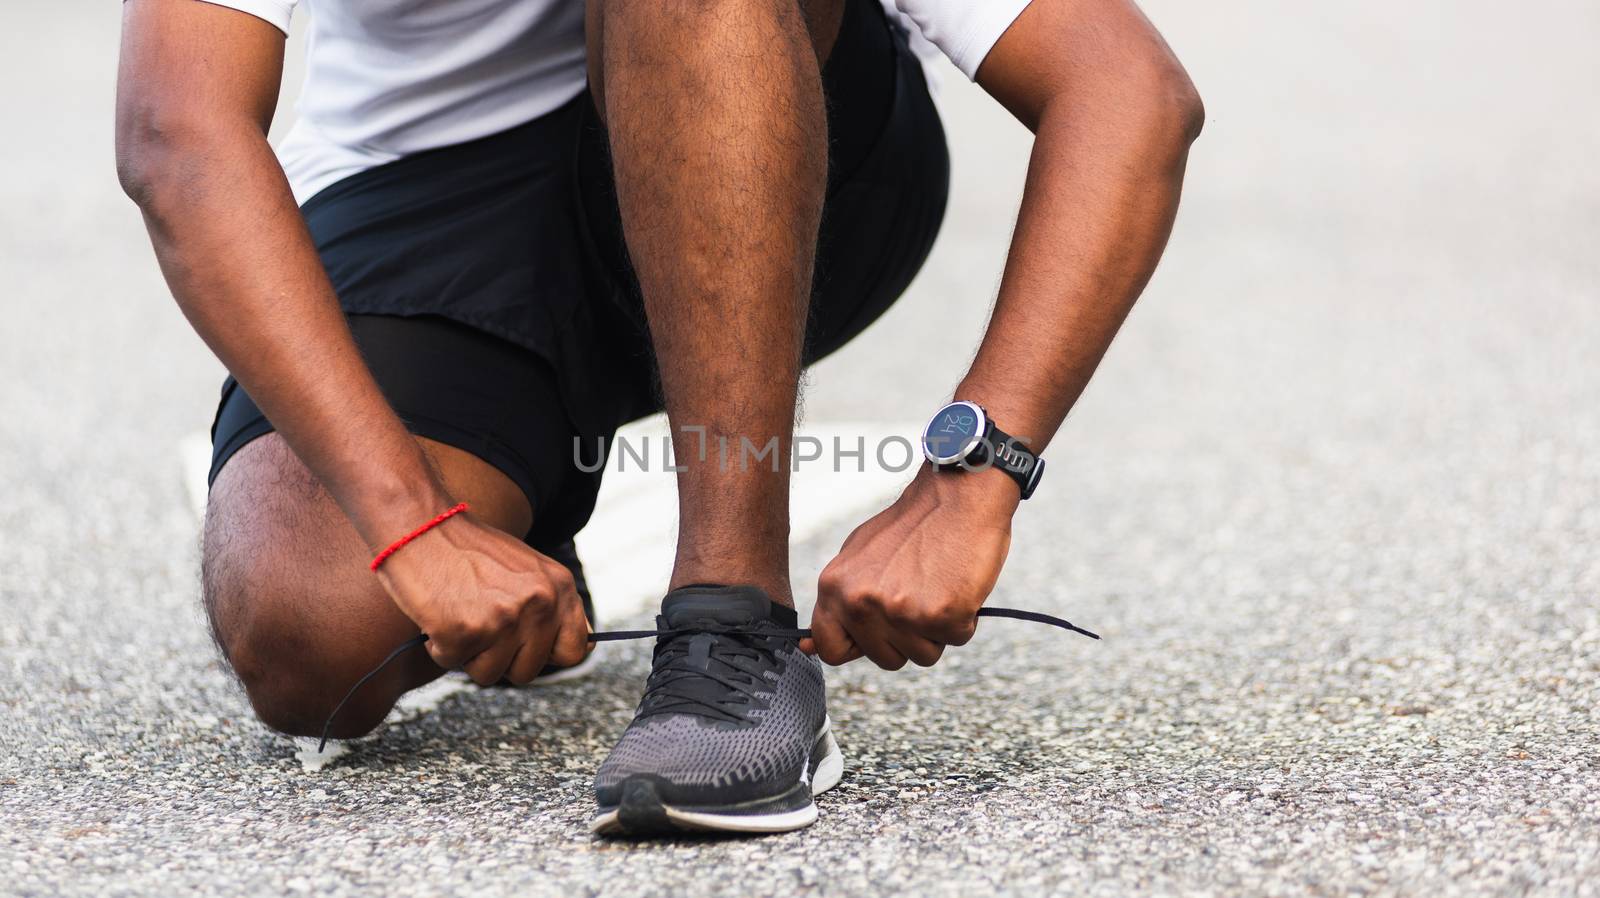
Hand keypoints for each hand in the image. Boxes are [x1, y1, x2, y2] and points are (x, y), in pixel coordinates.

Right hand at [374, 512, 590, 684]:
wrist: (420, 524)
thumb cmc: (468, 549)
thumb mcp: (528, 568)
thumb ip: (553, 606)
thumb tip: (585, 646)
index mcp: (559, 586)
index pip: (575, 650)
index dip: (546, 655)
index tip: (524, 645)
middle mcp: (540, 603)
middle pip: (528, 671)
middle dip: (500, 658)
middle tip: (480, 625)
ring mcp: (505, 619)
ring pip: (489, 674)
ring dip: (469, 653)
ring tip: (459, 614)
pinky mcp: (467, 632)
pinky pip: (452, 663)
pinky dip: (439, 646)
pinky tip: (438, 614)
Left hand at [802, 466, 1016, 668]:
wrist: (958, 496)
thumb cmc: (914, 526)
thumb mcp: (858, 558)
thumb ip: (837, 602)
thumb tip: (809, 647)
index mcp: (834, 586)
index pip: (830, 649)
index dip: (857, 646)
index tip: (876, 632)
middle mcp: (860, 602)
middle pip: (885, 659)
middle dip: (906, 637)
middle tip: (918, 593)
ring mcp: (899, 611)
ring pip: (923, 655)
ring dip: (936, 630)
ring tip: (937, 586)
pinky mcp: (939, 615)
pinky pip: (956, 639)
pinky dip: (963, 619)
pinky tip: (957, 585)